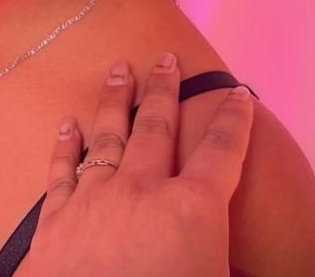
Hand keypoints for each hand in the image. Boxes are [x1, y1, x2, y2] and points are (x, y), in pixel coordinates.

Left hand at [20, 54, 254, 275]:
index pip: (222, 152)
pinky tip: (67, 122)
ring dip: (116, 99)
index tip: (238, 94)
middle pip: (158, 128)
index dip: (235, 121)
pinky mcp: (56, 216)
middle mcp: (143, 191)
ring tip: (119, 68)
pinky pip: (62, 168)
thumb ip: (232, 262)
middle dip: (164, 90)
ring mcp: (95, 198)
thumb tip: (258, 267)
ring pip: (108, 136)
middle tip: (165, 58)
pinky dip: (66, 143)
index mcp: (193, 209)